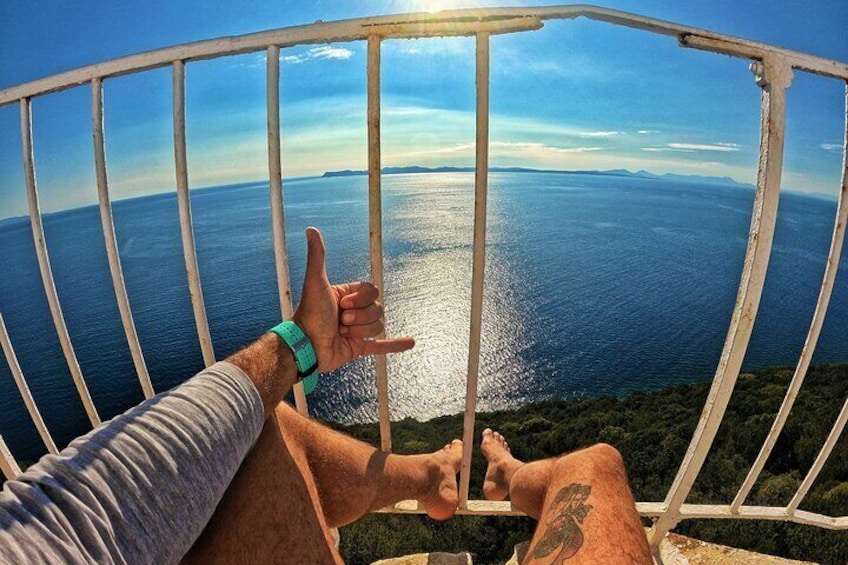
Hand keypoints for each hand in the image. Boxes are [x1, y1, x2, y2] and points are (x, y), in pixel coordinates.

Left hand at [292, 227, 414, 372]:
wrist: (305, 347)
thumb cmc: (309, 314)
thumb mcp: (315, 282)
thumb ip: (317, 257)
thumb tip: (311, 230)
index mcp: (346, 296)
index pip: (371, 291)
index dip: (361, 299)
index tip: (343, 304)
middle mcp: (353, 311)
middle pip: (377, 309)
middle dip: (360, 316)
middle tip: (341, 321)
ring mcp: (357, 330)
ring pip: (378, 325)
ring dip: (361, 331)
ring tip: (343, 333)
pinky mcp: (358, 347)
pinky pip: (381, 345)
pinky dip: (395, 344)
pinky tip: (410, 342)